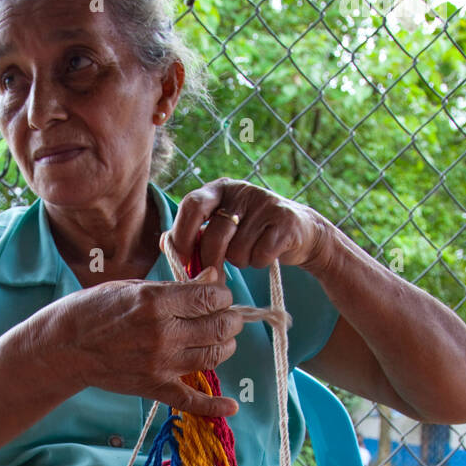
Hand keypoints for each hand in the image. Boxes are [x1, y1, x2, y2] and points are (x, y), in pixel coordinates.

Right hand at [37, 270, 248, 416]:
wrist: (64, 347)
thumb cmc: (93, 310)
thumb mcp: (132, 287)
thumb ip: (174, 287)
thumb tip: (210, 279)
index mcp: (157, 302)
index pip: (210, 298)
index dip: (222, 294)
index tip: (218, 295)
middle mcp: (163, 334)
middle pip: (218, 327)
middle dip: (230, 319)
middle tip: (227, 316)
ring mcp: (160, 363)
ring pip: (213, 357)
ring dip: (226, 346)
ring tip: (222, 339)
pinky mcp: (154, 387)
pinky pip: (191, 400)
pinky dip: (214, 406)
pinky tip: (231, 405)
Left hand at [169, 177, 333, 275]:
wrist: (300, 232)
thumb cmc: (251, 233)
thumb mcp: (220, 227)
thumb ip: (194, 234)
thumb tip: (164, 242)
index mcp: (218, 189)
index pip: (191, 206)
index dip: (183, 236)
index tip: (183, 261)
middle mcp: (240, 190)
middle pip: (214, 235)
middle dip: (210, 262)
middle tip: (213, 276)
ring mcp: (264, 203)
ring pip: (237, 251)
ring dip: (240, 262)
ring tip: (248, 253)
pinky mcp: (284, 220)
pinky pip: (260, 255)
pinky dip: (259, 262)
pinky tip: (266, 254)